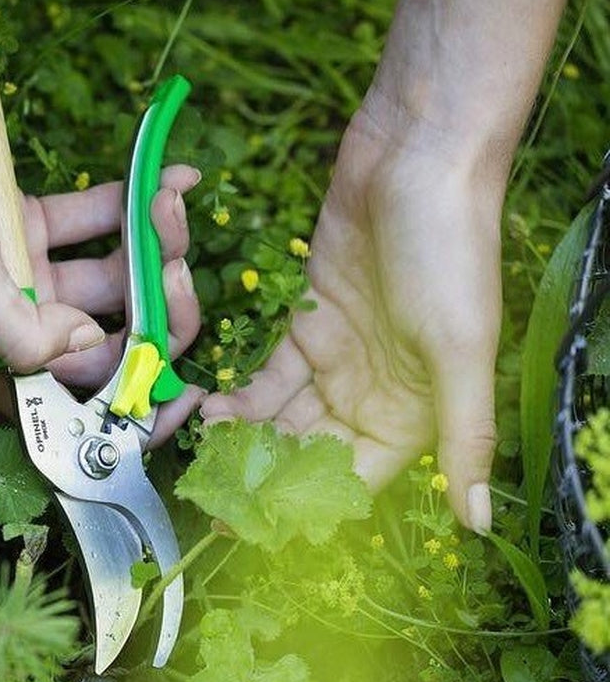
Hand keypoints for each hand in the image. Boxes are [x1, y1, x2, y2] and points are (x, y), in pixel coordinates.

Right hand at [0, 78, 202, 442]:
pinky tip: (172, 175)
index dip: (134, 405)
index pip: (76, 402)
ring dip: (152, 245)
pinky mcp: (31, 227)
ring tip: (170, 201)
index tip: (186, 392)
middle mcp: (15, 325)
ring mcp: (27, 275)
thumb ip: (23, 333)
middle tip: (178, 265)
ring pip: (111, 277)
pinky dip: (132, 203)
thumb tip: (88, 343)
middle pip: (109, 338)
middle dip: (155, 307)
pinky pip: (96, 223)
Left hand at [200, 105, 502, 531]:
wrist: (417, 157)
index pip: (353, 479)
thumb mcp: (462, 351)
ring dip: (244, 439)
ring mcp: (336, 360)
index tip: (256, 524)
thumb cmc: (452, 253)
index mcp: (413, 414)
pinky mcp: (306, 324)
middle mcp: (373, 395)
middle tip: (213, 497)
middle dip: (262, 477)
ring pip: (281, 419)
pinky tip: (209, 408)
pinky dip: (239, 395)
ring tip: (204, 452)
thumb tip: (478, 525)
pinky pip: (267, 375)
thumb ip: (466, 437)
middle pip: (308, 455)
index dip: (306, 505)